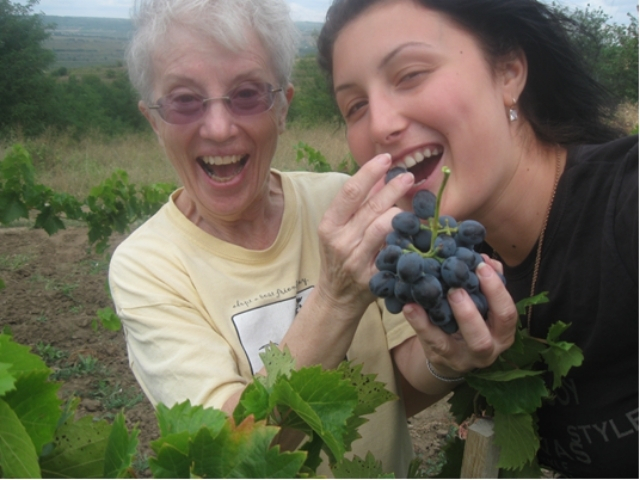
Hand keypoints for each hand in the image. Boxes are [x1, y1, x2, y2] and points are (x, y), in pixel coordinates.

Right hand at [315, 154, 413, 317]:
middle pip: (371, 207)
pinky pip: (393, 252)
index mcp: (329, 225)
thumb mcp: (339, 229)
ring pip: (383, 227)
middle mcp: (340, 242)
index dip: (369, 172)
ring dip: (400, 213)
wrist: (337, 296)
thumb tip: (382, 176)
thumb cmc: (340, 255)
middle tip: (408, 176)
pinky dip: (405, 239)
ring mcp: (356, 261)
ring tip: (412, 205)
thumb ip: (357, 206)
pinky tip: (415, 230)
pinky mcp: (372, 277)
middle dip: (393, 188)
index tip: (385, 158)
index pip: (350, 192)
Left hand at [403, 256, 516, 374]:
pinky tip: (410, 306)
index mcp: (502, 332)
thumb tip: (484, 258)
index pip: (507, 313)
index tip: (482, 266)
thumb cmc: (466, 324)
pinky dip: (421, 323)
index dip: (497, 290)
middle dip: (475, 309)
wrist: (446, 357)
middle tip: (458, 286)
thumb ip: (485, 283)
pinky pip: (432, 341)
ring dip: (460, 315)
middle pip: (487, 334)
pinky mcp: (442, 357)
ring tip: (446, 293)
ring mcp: (465, 357)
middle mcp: (489, 348)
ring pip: (468, 342)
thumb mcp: (479, 307)